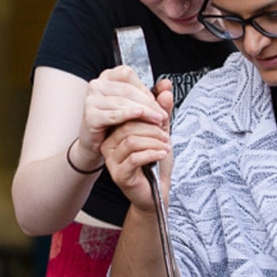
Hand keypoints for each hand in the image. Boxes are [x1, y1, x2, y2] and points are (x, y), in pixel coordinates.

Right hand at [76, 66, 168, 162]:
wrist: (99, 144)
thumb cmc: (118, 123)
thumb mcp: (138, 107)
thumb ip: (153, 96)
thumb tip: (167, 83)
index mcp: (107, 77)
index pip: (127, 74)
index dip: (143, 87)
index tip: (156, 101)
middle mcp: (97, 85)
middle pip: (127, 89)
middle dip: (148, 102)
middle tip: (162, 114)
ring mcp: (91, 100)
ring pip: (122, 102)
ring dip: (144, 111)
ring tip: (157, 119)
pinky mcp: (90, 116)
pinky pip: (113, 114)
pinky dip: (128, 115)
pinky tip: (139, 115)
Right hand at [101, 79, 174, 210]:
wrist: (157, 191)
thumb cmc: (157, 161)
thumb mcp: (162, 131)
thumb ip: (162, 110)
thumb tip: (165, 85)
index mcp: (116, 131)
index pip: (126, 112)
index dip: (147, 111)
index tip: (162, 117)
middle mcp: (109, 144)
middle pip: (128, 126)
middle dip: (152, 128)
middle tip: (166, 135)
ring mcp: (112, 160)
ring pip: (131, 141)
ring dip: (155, 141)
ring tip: (166, 146)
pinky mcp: (119, 174)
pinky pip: (135, 158)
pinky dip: (153, 153)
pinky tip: (163, 154)